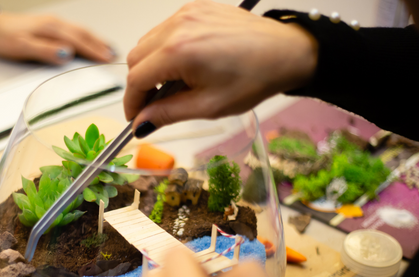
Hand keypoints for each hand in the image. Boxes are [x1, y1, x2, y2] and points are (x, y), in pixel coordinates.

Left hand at [0, 12, 114, 63]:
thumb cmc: (3, 39)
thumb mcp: (22, 47)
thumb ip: (45, 51)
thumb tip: (67, 54)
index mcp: (51, 28)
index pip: (78, 41)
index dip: (94, 51)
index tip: (107, 60)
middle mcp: (55, 23)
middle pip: (83, 34)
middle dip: (100, 45)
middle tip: (114, 56)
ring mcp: (53, 22)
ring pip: (80, 31)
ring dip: (95, 40)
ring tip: (108, 49)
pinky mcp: (50, 25)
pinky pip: (73, 30)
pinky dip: (85, 37)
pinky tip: (88, 41)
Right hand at [124, 0, 317, 136]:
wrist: (286, 52)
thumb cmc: (255, 77)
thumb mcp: (208, 106)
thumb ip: (168, 113)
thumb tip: (142, 123)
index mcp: (178, 51)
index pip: (136, 78)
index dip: (132, 102)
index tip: (136, 118)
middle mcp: (178, 27)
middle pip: (135, 58)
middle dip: (140, 85)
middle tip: (154, 105)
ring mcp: (186, 14)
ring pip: (147, 43)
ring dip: (151, 66)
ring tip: (172, 85)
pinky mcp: (195, 9)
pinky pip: (165, 30)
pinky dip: (164, 49)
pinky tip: (183, 65)